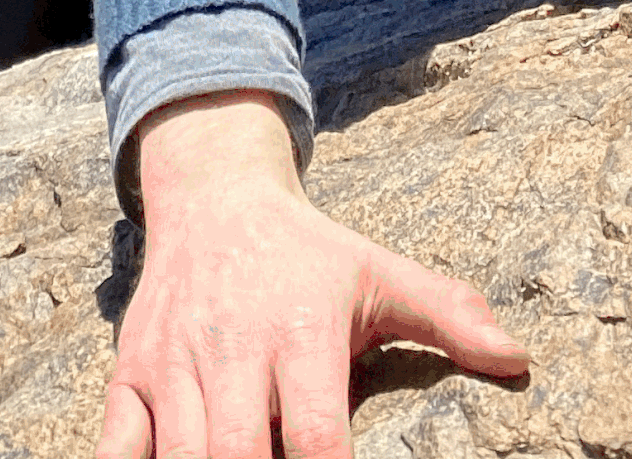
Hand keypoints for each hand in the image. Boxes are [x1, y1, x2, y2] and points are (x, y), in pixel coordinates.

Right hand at [98, 90, 528, 458]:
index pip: (314, 435)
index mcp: (300, 332)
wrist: (212, 197)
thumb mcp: (381, 271)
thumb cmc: (308, 254)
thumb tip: (518, 358)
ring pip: (177, 457)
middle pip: (235, 455)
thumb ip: (450, 314)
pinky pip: (114, 445)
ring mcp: (172, 364)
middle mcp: (231, 350)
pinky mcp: (130, 374)